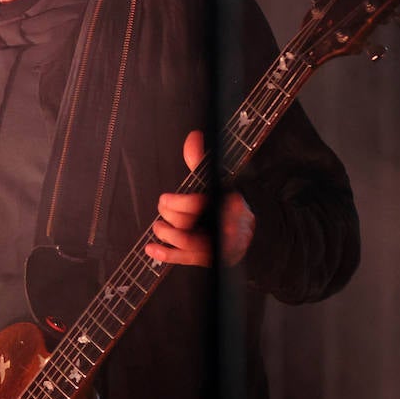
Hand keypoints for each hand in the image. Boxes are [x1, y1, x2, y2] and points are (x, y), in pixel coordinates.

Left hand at [145, 130, 254, 267]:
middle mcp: (225, 224)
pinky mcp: (209, 258)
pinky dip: (166, 255)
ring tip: (158, 227)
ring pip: (187, 243)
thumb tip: (193, 137)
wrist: (247, 230)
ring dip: (166, 234)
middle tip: (163, 208)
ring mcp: (217, 243)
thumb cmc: (226, 203)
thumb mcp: (215, 179)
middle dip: (170, 215)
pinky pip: (186, 260)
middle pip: (189, 223)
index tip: (166, 199)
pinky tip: (152, 249)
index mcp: (228, 202)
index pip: (201, 204)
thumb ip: (201, 161)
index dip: (182, 203)